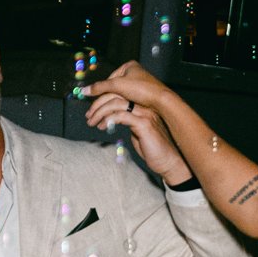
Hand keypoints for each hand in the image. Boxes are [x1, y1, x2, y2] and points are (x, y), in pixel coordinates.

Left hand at [83, 64, 192, 182]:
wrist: (168, 162)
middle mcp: (144, 107)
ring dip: (100, 112)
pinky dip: (109, 119)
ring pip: (117, 104)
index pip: (119, 94)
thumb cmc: (153, 149)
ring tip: (92, 123)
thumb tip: (112, 118)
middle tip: (88, 117)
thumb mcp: (137, 132)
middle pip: (116, 95)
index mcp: (142, 106)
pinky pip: (122, 116)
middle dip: (98, 105)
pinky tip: (104, 127)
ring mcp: (145, 114)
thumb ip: (127, 122)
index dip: (102, 100)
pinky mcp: (145, 124)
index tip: (92, 112)